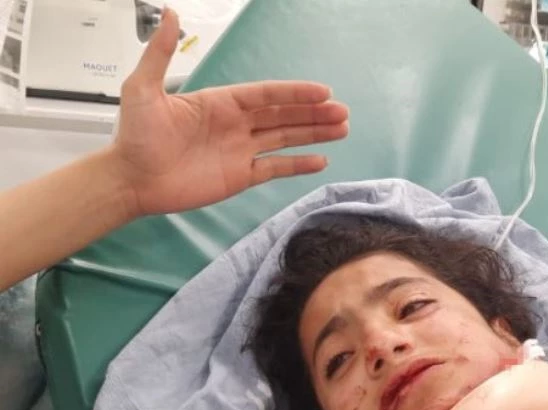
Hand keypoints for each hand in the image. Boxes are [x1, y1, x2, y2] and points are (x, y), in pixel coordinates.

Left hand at [111, 8, 348, 218]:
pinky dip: (297, 165)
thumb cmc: (134, 136)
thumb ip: (160, 53)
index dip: (294, 93)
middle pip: (283, 116)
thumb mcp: (142, 88)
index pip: (266, 95)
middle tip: (343, 112)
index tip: (322, 91)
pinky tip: (320, 160)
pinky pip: (275, 168)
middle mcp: (235, 124)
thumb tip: (169, 11)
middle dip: (313, 113)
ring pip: (285, 138)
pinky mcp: (239, 176)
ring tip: (342, 129)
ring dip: (313, 133)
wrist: (130, 180)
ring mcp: (240, 151)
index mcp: (220, 102)